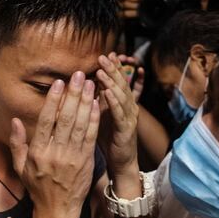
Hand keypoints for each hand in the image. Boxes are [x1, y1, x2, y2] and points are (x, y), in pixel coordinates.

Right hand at [9, 73, 99, 217]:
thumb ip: (17, 143)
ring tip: (90, 84)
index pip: (46, 120)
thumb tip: (14, 120)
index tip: (59, 83)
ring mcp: (72, 157)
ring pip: (80, 125)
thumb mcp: (20, 167)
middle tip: (79, 75)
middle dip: (73, 94)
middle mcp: (55, 152)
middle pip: (66, 118)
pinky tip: (97, 105)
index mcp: (38, 152)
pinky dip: (94, 119)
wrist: (57, 211)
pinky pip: (91, 136)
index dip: (54, 100)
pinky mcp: (86, 161)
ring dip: (86, 102)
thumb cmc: (37, 187)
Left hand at [96, 53, 141, 185]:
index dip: (115, 67)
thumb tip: (88, 84)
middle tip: (103, 56)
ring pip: (122, 96)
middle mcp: (129, 108)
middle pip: (122, 84)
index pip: (120, 81)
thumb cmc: (110, 139)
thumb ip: (100, 100)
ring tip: (102, 70)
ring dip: (112, 81)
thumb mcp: (103, 115)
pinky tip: (107, 92)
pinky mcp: (126, 130)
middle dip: (113, 69)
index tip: (108, 54)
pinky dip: (114, 101)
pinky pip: (120, 113)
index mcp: (123, 104)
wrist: (122, 163)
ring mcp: (129, 118)